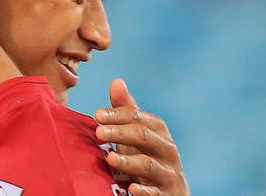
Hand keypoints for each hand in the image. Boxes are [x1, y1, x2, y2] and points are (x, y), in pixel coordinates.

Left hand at [95, 78, 189, 195]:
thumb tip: (117, 82)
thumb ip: (127, 111)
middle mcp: (167, 150)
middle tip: (98, 132)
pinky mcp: (167, 195)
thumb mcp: (137, 135)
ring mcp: (169, 174)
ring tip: (110, 158)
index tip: (97, 115)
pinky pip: (156, 193)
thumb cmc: (147, 158)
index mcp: (158, 132)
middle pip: (144, 136)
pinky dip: (145, 191)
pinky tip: (132, 188)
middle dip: (120, 133)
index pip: (138, 117)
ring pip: (149, 165)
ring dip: (128, 161)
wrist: (169, 193)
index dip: (118, 114)